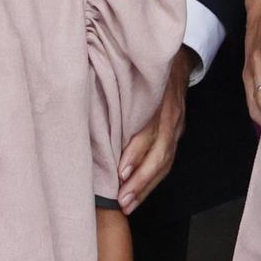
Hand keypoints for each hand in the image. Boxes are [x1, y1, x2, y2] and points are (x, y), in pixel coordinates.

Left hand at [116, 51, 189, 212]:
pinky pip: (168, 161)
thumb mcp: (129, 69)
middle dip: (141, 179)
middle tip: (122, 199)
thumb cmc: (141, 64)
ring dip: (147, 185)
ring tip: (128, 204)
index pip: (150, 129)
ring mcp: (177, 125)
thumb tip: (83, 106)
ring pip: (166, 161)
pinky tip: (140, 193)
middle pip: (160, 151)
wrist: (176, 56)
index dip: (136, 151)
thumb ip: (113, 88)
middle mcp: (170, 114)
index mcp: (158, 97)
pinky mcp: (177, 133)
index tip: (120, 170)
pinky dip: (153, 180)